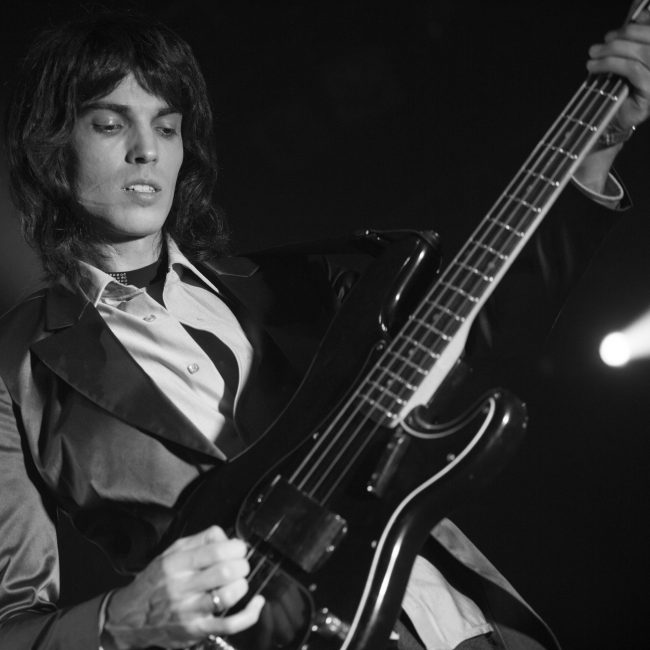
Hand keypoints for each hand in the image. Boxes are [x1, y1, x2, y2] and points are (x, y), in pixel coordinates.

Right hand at [101, 526, 263, 649]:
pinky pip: (230, 625)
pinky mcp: (197, 631)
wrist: (129, 618)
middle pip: (225, 572)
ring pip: (228, 596)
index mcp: (176, 564)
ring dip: (242, 586)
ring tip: (239, 582)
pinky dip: (249, 614)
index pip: (214, 550)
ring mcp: (190, 611)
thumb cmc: (156, 581)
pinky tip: (256, 603)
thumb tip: (227, 537)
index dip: (235, 547)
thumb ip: (200, 540)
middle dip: (242, 565)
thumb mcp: (171, 553)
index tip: (239, 548)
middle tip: (240, 565)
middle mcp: (181, 588)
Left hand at [586, 1, 649, 131]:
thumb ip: (627, 47)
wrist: (616, 120)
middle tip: (597, 47)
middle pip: (647, 42)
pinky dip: (613, 65)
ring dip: (612, 52)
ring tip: (592, 57)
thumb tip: (624, 27)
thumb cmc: (619, 92)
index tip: (611, 35)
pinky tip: (596, 67)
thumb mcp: (623, 65)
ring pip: (639, 55)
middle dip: (619, 40)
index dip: (634, 29)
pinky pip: (633, 71)